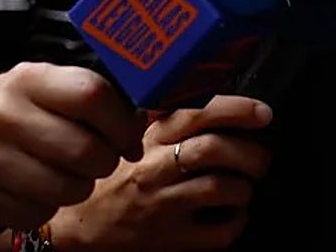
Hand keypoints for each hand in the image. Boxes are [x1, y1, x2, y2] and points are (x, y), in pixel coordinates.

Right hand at [0, 62, 147, 231]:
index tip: (127, 134)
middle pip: (85, 151)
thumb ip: (97, 102)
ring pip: (66, 191)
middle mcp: (0, 116)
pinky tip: (32, 187)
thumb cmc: (19, 105)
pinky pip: (35, 215)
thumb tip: (136, 135)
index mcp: (29, 79)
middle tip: (97, 158)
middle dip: (104, 161)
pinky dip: (44, 206)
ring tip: (64, 172)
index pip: (93, 96)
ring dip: (78, 187)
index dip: (122, 122)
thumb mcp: (52, 85)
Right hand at [54, 95, 273, 251]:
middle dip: (250, 152)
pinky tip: (233, 216)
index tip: (262, 112)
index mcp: (149, 138)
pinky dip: (236, 223)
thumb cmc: (105, 180)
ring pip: (221, 188)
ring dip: (245, 187)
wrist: (72, 228)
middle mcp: (155, 168)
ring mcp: (163, 206)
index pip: (196, 113)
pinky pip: (218, 233)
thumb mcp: (127, 139)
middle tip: (260, 158)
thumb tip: (209, 99)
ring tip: (245, 187)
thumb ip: (161, 120)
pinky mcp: (169, 241)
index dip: (236, 109)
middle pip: (214, 149)